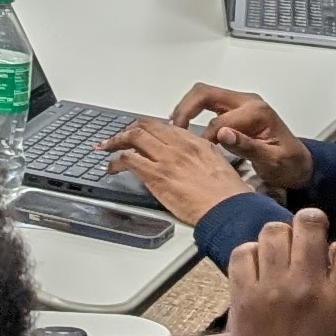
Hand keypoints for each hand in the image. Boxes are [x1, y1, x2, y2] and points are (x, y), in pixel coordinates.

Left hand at [105, 116, 254, 226]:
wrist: (228, 209)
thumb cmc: (229, 195)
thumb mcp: (218, 166)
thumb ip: (202, 158)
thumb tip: (192, 161)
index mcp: (195, 142)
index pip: (164, 126)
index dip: (146, 128)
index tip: (139, 133)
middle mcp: (179, 146)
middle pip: (145, 126)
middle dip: (127, 130)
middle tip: (117, 138)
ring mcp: (167, 159)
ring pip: (133, 137)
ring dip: (115, 142)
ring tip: (107, 149)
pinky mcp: (157, 176)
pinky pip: (128, 160)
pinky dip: (115, 162)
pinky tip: (112, 168)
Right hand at [169, 84, 309, 194]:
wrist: (299, 164)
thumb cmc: (289, 164)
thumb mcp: (272, 160)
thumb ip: (248, 146)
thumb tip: (223, 134)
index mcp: (257, 112)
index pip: (219, 121)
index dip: (205, 138)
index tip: (199, 154)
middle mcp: (248, 102)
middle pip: (205, 93)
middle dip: (185, 109)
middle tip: (174, 130)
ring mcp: (240, 104)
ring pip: (203, 94)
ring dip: (186, 107)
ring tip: (174, 127)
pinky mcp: (235, 110)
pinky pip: (207, 102)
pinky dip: (192, 110)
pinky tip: (184, 125)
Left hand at [224, 181, 335, 335]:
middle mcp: (309, 289)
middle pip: (307, 222)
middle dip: (308, 225)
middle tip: (307, 242)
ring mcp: (272, 292)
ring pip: (272, 231)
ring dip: (278, 239)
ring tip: (281, 262)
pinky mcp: (243, 299)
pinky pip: (243, 252)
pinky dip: (251, 256)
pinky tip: (259, 275)